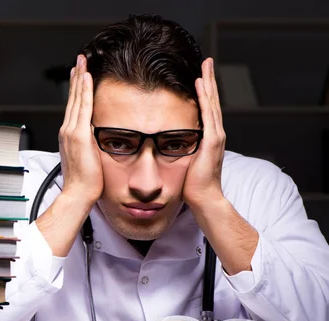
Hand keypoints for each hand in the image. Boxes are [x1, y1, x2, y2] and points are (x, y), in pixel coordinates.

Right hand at [58, 54, 102, 205]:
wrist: (78, 192)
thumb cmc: (84, 181)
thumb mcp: (87, 158)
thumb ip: (90, 145)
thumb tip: (97, 139)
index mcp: (69, 136)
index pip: (73, 107)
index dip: (76, 90)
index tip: (79, 76)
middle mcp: (67, 130)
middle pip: (72, 98)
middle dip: (76, 78)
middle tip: (80, 61)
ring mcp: (71, 131)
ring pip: (76, 99)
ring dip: (79, 79)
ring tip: (82, 63)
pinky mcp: (78, 134)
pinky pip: (82, 107)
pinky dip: (84, 91)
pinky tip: (86, 78)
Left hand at [183, 57, 225, 208]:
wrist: (204, 199)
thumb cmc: (192, 186)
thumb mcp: (184, 162)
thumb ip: (180, 150)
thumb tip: (165, 144)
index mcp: (208, 138)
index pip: (206, 109)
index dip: (204, 92)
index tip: (200, 75)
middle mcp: (215, 134)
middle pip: (212, 101)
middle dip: (209, 80)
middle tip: (206, 61)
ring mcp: (215, 137)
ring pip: (212, 103)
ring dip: (208, 83)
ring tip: (205, 66)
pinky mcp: (211, 142)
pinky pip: (208, 114)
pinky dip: (205, 98)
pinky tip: (201, 84)